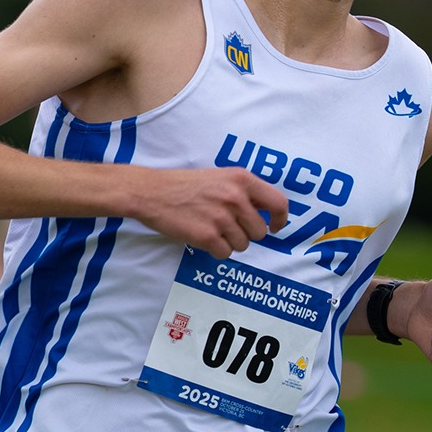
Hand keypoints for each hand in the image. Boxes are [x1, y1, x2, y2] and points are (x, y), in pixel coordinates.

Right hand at [133, 167, 288, 258]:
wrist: (151, 192)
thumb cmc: (184, 185)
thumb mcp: (219, 177)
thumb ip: (244, 191)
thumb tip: (266, 211)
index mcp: (241, 179)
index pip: (278, 203)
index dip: (279, 219)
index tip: (274, 227)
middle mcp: (235, 197)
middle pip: (259, 231)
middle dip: (246, 234)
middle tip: (227, 227)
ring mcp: (222, 217)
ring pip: (243, 244)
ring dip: (230, 242)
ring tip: (211, 229)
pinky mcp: (207, 236)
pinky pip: (225, 254)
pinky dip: (216, 250)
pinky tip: (203, 237)